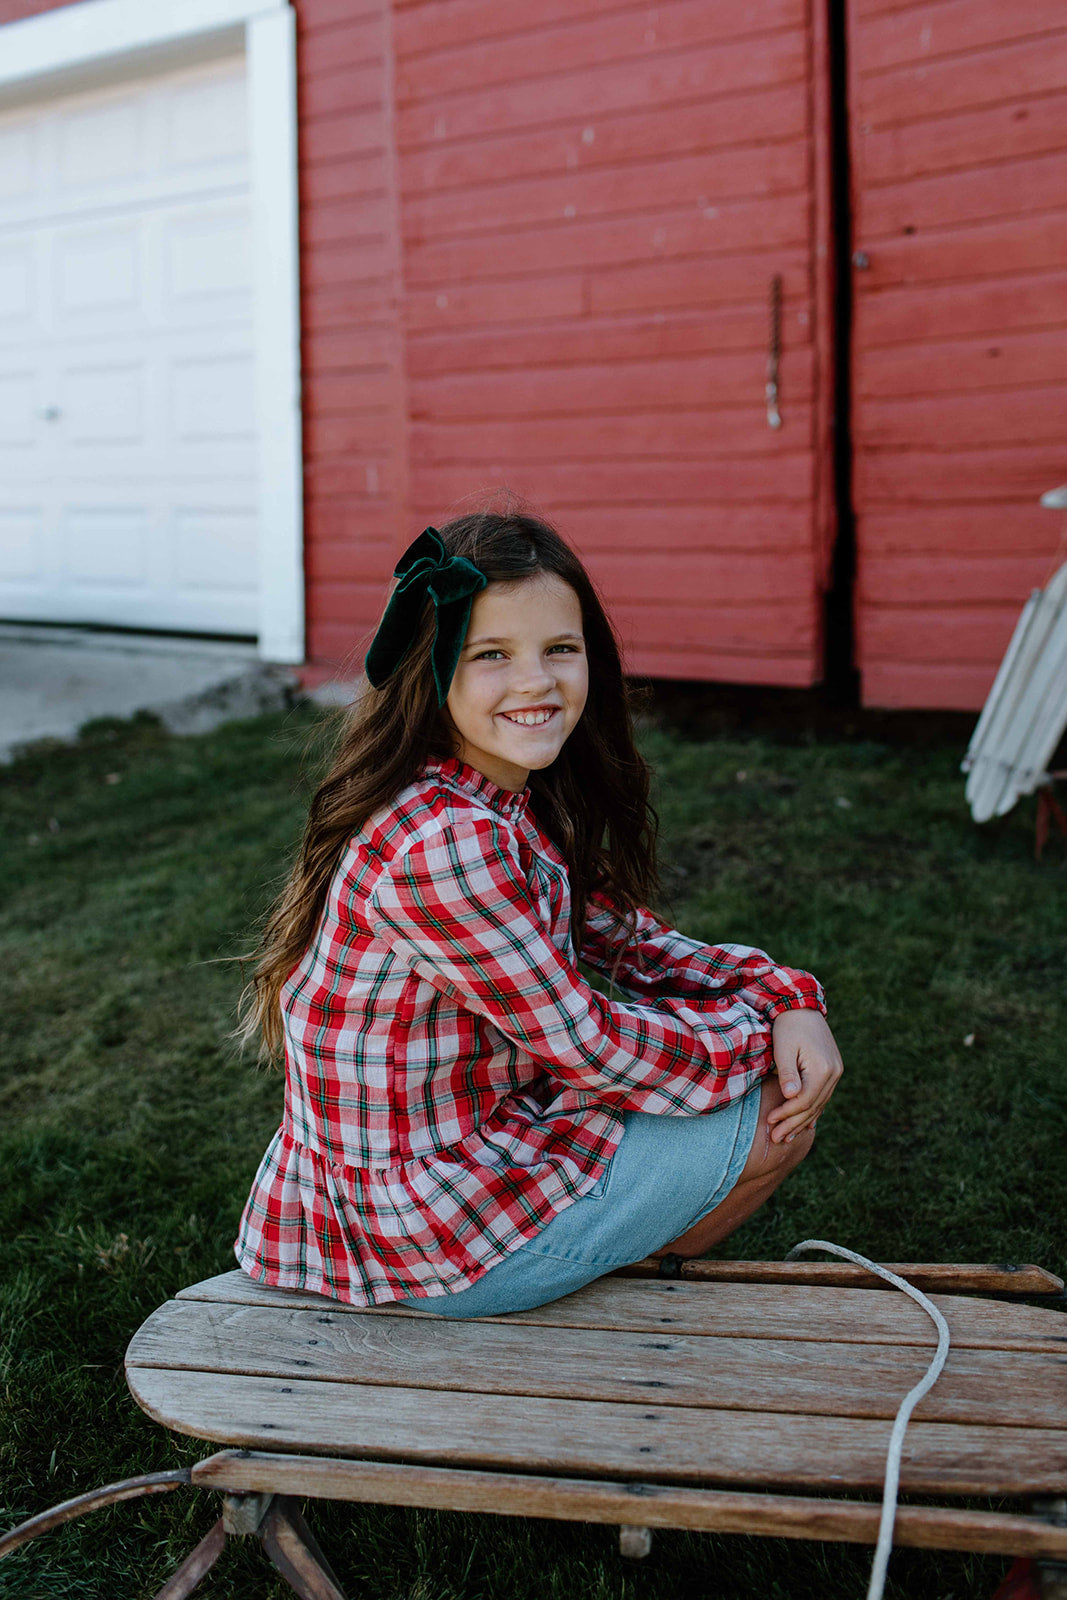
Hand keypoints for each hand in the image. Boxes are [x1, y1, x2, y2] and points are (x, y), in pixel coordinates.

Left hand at [767, 1008, 842, 1143]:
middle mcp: (834, 1073)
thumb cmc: (788, 1026)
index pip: (804, 1100)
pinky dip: (812, 1111)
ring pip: (819, 1104)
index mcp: (823, 1068)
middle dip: (793, 1124)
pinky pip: (822, 1096)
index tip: (770, 1122)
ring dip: (802, 1121)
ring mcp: (836, 1072)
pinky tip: (805, 1124)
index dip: (787, 1114)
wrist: (802, 1007)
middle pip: (813, 1106)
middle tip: (776, 1139)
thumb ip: (787, 1073)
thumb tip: (791, 1096)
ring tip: (786, 1136)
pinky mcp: (832, 1070)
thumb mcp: (783, 1048)